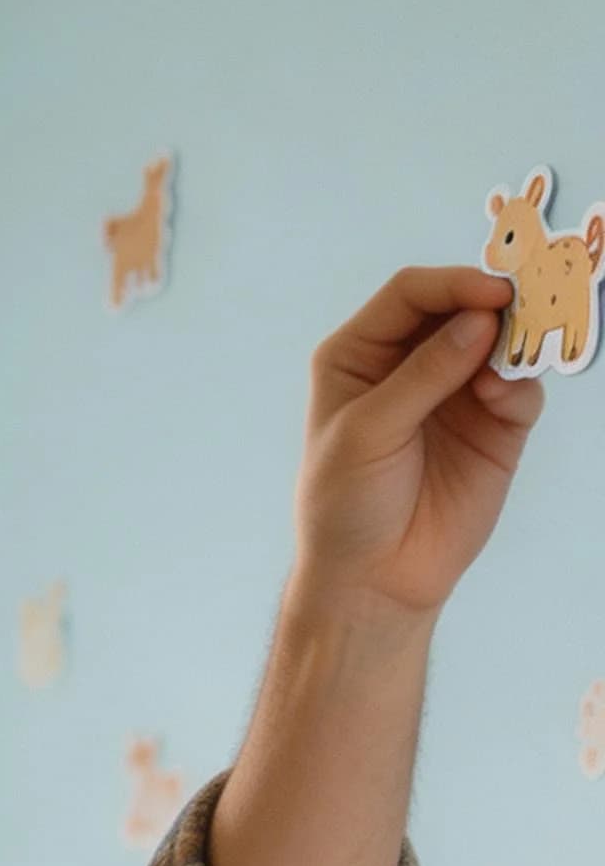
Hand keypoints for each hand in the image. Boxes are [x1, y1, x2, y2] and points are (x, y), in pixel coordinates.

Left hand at [290, 264, 545, 626]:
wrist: (372, 582)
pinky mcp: (493, 428)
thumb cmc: (346, 506)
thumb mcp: (368, 432)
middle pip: (460, 308)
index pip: (411, 295)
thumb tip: (481, 320)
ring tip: (509, 362)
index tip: (491, 293)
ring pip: (498, 343)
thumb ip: (423, 374)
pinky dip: (519, 386)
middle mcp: (410, 364)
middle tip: (520, 308)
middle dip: (490, 305)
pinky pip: (520, 390)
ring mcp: (455, 393)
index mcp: (362, 354)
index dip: (451, 284)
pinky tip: (503, 399)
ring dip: (512, 343)